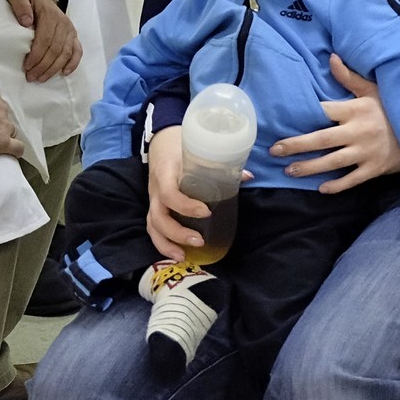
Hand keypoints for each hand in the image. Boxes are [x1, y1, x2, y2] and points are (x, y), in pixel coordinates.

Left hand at [6, 0, 82, 83]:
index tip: (26, 67)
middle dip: (43, 66)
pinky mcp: (74, 36)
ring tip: (42, 78)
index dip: (37, 55)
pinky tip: (65, 73)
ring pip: (66, 53)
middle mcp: (63, 23)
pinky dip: (73, 63)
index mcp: (50, 15)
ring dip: (54, 68)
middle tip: (31, 77)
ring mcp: (70, 30)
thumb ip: (21, 7)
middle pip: (56, 49)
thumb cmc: (29, 1)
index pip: (45, 39)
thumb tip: (26, 22)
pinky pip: (77, 51)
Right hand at [144, 126, 207, 259]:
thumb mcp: (197, 150)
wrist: (161, 142)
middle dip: (177, 233)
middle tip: (199, 240)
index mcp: (166, 173)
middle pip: (158, 217)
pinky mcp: (154, 207)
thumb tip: (247, 176)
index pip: (169, 194)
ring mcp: (152, 200)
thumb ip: (220, 163)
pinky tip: (176, 254)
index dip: (186, 206)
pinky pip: (153, 228)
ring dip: (167, 244)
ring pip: (152, 226)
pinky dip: (163, 243)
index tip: (207, 211)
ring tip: (183, 256)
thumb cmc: (181, 146)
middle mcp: (155, 190)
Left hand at [268, 54, 399, 191]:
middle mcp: (359, 131)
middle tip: (275, 151)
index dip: (304, 115)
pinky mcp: (375, 168)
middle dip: (296, 145)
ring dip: (310, 167)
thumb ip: (350, 77)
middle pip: (322, 139)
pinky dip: (337, 185)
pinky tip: (321, 188)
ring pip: (333, 162)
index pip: (325, 111)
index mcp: (357, 109)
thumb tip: (331, 57)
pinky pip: (352, 179)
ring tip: (290, 171)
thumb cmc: (394, 107)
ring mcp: (367, 152)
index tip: (283, 119)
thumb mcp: (374, 88)